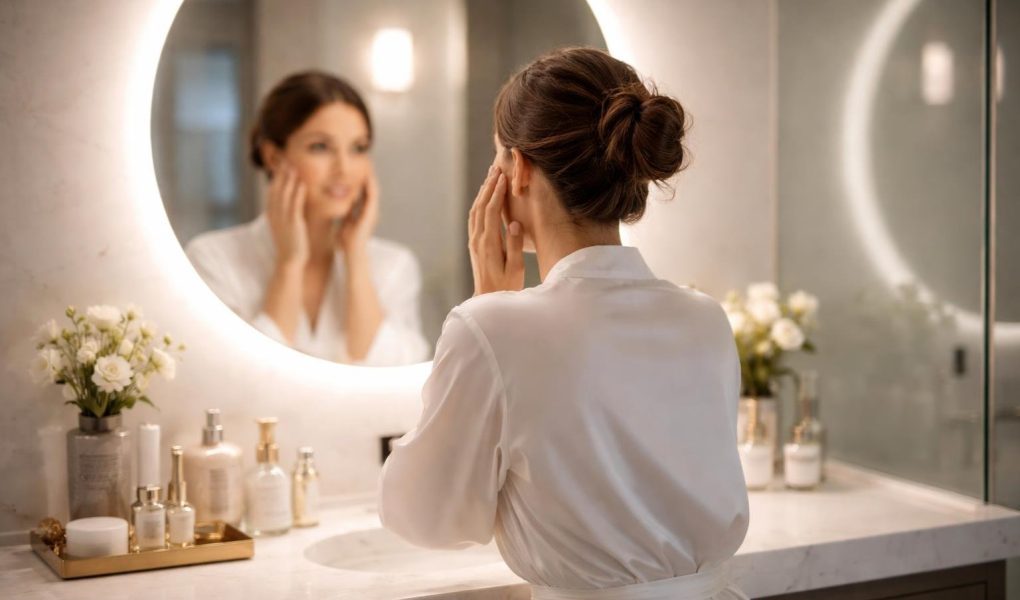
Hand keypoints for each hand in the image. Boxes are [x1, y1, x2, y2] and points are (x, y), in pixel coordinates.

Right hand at [266, 164, 308, 267]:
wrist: (290, 261)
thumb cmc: (291, 244)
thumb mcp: (284, 225)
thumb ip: (286, 213)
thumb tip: (289, 203)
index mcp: (272, 214)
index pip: (272, 191)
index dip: (276, 178)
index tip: (281, 165)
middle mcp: (275, 214)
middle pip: (276, 189)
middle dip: (280, 174)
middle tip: (285, 159)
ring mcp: (283, 219)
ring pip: (284, 195)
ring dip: (289, 179)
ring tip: (293, 166)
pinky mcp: (293, 224)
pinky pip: (295, 205)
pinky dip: (298, 193)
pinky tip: (302, 183)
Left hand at [337, 167, 379, 255]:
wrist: (352, 252)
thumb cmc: (347, 242)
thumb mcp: (344, 223)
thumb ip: (345, 214)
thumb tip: (339, 207)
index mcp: (363, 213)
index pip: (363, 194)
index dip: (361, 182)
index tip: (356, 171)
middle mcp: (370, 211)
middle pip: (370, 190)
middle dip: (368, 177)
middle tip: (365, 163)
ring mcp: (373, 212)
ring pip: (374, 190)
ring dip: (371, 178)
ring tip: (368, 166)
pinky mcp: (372, 213)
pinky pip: (372, 196)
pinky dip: (370, 185)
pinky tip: (367, 176)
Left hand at [469, 165, 523, 295]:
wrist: (488, 300)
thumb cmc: (506, 287)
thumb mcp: (515, 268)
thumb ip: (513, 245)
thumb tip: (513, 223)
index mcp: (489, 244)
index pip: (491, 211)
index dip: (497, 193)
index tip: (503, 177)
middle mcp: (478, 240)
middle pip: (480, 206)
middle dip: (488, 186)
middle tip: (496, 168)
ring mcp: (474, 241)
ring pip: (475, 210)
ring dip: (483, 192)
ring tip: (491, 177)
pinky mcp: (474, 244)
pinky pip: (474, 218)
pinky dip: (479, 203)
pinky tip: (485, 197)